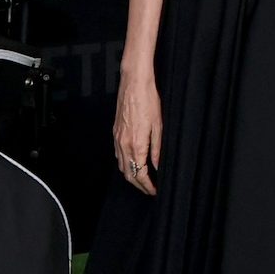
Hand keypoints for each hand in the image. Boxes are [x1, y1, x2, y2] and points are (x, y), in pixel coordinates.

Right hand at [114, 65, 161, 194]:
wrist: (134, 83)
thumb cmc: (148, 100)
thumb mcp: (159, 125)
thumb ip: (157, 148)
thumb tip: (157, 166)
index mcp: (136, 144)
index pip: (140, 173)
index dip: (147, 185)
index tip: (155, 190)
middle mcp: (124, 144)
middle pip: (128, 173)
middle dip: (139, 185)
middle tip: (150, 189)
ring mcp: (117, 138)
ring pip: (121, 165)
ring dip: (131, 175)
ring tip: (143, 180)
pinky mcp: (115, 132)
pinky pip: (118, 154)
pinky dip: (125, 164)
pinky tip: (133, 163)